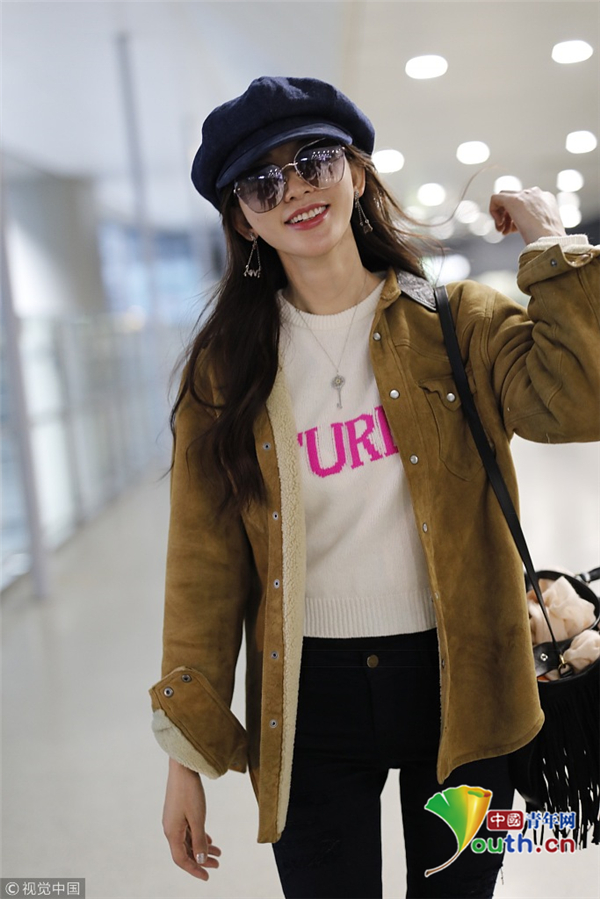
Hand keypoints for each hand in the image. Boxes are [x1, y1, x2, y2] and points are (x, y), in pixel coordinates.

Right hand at [162, 759, 221, 880]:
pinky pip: (187, 831)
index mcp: (172, 832)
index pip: (181, 859)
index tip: (207, 876)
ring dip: (202, 848)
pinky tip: (209, 839)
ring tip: (218, 853)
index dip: (194, 870)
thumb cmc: (189, 792)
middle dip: (201, 860)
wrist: (182, 767)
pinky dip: (198, 837)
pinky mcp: (178, 812)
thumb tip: (200, 860)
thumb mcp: (197, 818)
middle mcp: (170, 828)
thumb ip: (199, 840)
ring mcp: (174, 820)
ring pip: (188, 840)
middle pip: (185, 851)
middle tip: (217, 865)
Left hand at [489, 187, 566, 244]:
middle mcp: (536, 193)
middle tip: (506, 231)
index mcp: (546, 199)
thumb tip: (519, 226)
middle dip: (509, 216)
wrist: (550, 241)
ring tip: (502, 232)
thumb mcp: (543, 228)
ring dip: (502, 216)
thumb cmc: (548, 241)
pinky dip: (493, 211)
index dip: (517, 217)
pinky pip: (495, 199)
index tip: (515, 230)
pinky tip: (499, 225)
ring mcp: (525, 195)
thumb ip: (533, 221)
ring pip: (505, 199)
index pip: (526, 203)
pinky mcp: (513, 200)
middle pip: (515, 199)